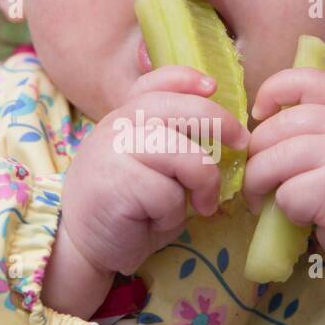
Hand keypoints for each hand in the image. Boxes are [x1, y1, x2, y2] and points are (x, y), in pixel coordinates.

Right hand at [59, 66, 249, 278]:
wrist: (84, 245)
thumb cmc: (128, 208)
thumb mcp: (154, 169)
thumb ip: (176, 145)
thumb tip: (227, 136)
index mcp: (125, 117)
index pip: (155, 84)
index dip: (186, 79)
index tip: (213, 86)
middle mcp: (116, 125)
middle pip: (177, 108)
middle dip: (219, 123)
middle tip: (241, 143)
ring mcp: (112, 150)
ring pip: (183, 155)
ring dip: (202, 183)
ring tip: (201, 204)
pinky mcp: (114, 182)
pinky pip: (167, 193)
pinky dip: (171, 214)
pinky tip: (155, 221)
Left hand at [242, 66, 324, 278]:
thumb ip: (322, 129)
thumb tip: (258, 127)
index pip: (305, 79)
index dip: (272, 91)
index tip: (260, 116)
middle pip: (277, 126)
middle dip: (255, 156)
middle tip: (257, 181)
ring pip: (273, 160)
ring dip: (258, 184)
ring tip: (263, 201)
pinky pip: (286, 194)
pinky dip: (284, 210)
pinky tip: (302, 217)